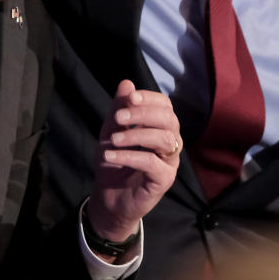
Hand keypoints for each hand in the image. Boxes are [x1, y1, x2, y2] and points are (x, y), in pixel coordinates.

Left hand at [85, 80, 181, 248]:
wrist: (108, 196)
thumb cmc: (114, 161)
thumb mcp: (111, 131)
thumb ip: (119, 109)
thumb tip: (127, 83)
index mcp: (160, 127)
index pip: (166, 105)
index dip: (150, 98)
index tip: (130, 98)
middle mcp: (170, 142)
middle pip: (169, 119)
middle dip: (143, 114)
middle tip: (119, 118)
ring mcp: (170, 161)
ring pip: (165, 139)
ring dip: (136, 135)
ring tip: (113, 140)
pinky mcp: (164, 180)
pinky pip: (152, 162)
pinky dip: (130, 156)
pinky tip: (111, 156)